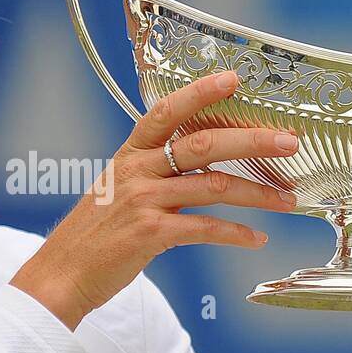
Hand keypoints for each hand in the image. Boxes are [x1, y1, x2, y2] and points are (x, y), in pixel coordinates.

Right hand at [11, 70, 300, 329]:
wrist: (63, 273)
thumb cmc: (94, 233)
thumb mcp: (117, 188)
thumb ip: (153, 170)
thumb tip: (197, 159)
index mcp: (130, 154)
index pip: (167, 111)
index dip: (200, 92)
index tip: (233, 79)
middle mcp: (137, 171)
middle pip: (204, 144)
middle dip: (253, 141)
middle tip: (289, 141)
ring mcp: (143, 201)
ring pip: (214, 186)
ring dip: (257, 193)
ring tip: (287, 200)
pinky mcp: (150, 234)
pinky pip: (205, 229)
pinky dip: (236, 234)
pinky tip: (256, 239)